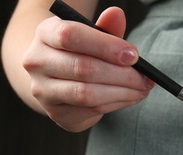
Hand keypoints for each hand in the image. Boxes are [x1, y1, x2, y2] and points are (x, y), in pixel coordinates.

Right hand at [22, 7, 153, 131]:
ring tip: (142, 89)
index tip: (134, 55)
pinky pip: (92, 109)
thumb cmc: (79, 52)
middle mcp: (37, 61)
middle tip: (146, 78)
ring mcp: (43, 90)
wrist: (54, 79)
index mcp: (45, 33)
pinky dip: (116, 104)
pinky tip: (130, 97)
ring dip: (122, 93)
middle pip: (83, 68)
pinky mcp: (56, 113)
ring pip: (88, 94)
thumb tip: (117, 14)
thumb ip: (105, 28)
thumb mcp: (90, 35)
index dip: (105, 46)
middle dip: (122, 75)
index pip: (70, 36)